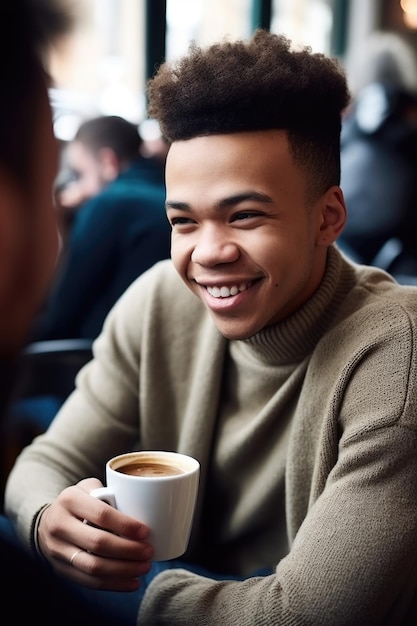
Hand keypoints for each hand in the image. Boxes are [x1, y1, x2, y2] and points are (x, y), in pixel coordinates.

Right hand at [37, 478, 152, 590]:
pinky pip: (89, 582)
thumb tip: (143, 508)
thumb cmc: (80, 502)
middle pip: (98, 543)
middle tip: (149, 552)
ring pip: (93, 567)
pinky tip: (133, 582)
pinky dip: (114, 584)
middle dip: (128, 550)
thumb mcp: (90, 487)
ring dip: (123, 570)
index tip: (145, 532)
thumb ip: (112, 493)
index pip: (101, 515)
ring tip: (144, 567)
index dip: (125, 525)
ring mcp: (58, 550)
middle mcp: (60, 525)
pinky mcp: (61, 569)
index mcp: (70, 500)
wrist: (48, 521)